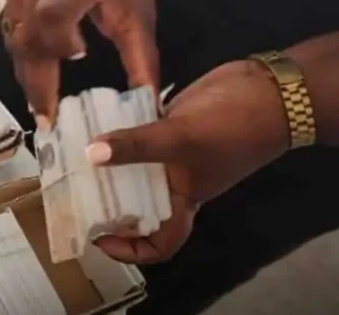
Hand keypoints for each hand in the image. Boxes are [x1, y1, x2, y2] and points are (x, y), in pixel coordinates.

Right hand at [1, 0, 157, 121]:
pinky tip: (34, 86)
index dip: (59, 39)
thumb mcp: (140, 13)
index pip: (53, 11)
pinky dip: (23, 62)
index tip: (77, 60)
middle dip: (36, 78)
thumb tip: (149, 105)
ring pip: (14, 39)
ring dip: (26, 75)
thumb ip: (142, 58)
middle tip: (46, 118)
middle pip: (27, 33)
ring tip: (39, 109)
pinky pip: (11, 35)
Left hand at [87, 59, 291, 263]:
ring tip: (69, 153)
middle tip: (67, 188)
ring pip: (131, 166)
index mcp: (183, 200)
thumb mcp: (181, 139)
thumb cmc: (234, 127)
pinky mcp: (169, 125)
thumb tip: (90, 156)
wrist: (270, 89)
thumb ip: (137, 147)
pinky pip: (136, 135)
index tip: (97, 237)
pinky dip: (117, 131)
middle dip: (104, 199)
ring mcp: (171, 153)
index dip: (129, 249)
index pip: (159, 242)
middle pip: (134, 203)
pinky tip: (91, 119)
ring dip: (105, 162)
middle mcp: (174, 182)